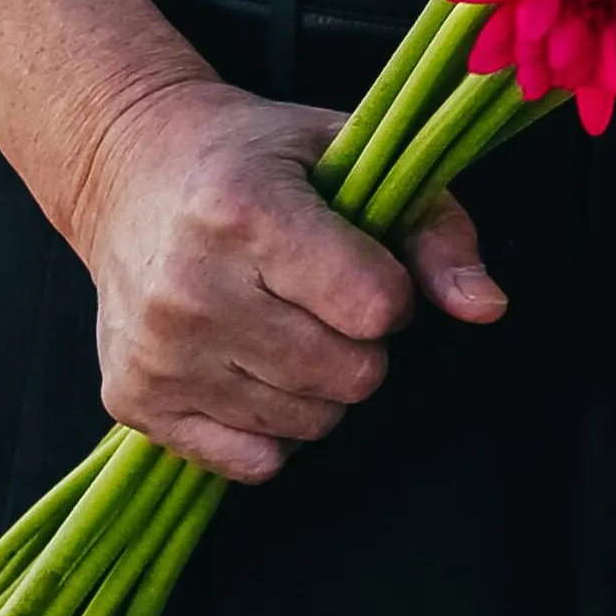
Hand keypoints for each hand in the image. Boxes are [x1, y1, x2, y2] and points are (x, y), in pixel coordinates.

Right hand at [64, 77, 506, 482]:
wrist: (127, 171)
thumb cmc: (257, 159)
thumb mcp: (350, 154)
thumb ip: (434, 227)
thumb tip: (488, 308)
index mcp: (246, 211)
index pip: (374, 306)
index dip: (392, 290)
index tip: (366, 261)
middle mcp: (191, 287)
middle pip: (350, 374)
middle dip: (363, 341)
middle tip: (323, 296)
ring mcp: (158, 352)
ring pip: (308, 423)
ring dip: (321, 384)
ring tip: (284, 321)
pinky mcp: (135, 401)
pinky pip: (254, 462)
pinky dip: (273, 426)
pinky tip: (250, 365)